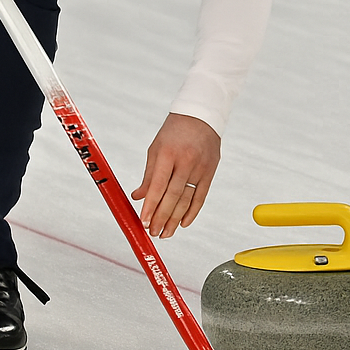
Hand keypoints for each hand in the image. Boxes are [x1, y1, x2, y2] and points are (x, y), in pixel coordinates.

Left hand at [131, 113, 220, 237]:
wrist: (201, 116)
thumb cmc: (174, 132)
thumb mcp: (156, 149)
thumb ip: (148, 175)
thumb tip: (138, 197)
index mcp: (168, 154)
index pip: (158, 186)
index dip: (150, 206)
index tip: (143, 222)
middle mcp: (186, 162)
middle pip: (173, 197)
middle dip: (162, 218)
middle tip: (153, 232)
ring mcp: (200, 168)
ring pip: (187, 199)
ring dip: (175, 219)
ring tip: (166, 233)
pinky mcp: (210, 172)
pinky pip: (201, 197)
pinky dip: (192, 212)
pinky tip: (183, 223)